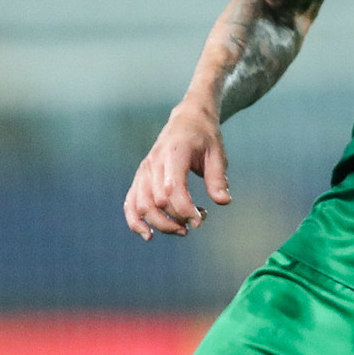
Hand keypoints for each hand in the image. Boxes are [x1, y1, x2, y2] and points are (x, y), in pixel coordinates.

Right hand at [124, 104, 228, 239]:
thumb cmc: (204, 137)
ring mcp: (144, 170)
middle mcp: (154, 162)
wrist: (187, 119)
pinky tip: (148, 235)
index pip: (173, 188)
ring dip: (161, 224)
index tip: (200, 220)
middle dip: (178, 219)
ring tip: (182, 230)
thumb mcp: (217, 154)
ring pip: (142, 205)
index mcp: (174, 153)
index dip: (185, 209)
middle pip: (158, 201)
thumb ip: (218, 178)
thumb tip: (223, 202)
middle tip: (199, 221)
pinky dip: (135, 221)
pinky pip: (130, 202)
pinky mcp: (140, 178)